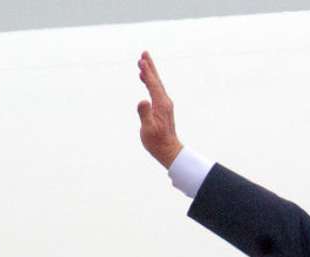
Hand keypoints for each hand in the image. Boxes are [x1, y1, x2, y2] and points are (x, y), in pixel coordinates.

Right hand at [136, 51, 182, 167]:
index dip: (147, 73)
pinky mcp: (162, 108)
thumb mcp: (148, 129)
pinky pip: (155, 90)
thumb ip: (145, 114)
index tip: (141, 61)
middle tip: (144, 53)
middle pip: (156, 80)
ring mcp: (164, 104)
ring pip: (156, 84)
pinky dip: (149, 82)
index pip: (153, 85)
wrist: (168, 150)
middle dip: (150, 67)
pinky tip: (144, 79)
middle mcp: (165, 102)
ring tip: (142, 62)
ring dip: (149, 72)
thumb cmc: (157, 141)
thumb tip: (143, 101)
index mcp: (162, 104)